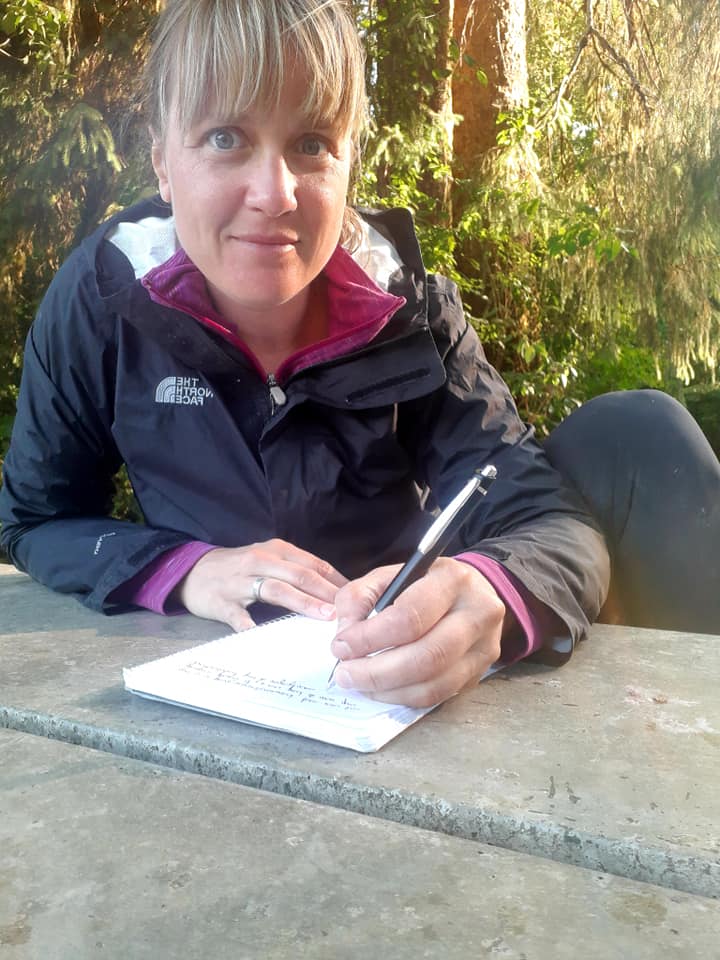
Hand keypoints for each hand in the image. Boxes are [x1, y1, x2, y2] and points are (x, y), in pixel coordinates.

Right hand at [174, 540, 346, 631]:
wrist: (192, 571)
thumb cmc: (239, 568)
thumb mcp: (269, 560)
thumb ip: (297, 572)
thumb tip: (335, 592)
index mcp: (277, 551)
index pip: (314, 565)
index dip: (338, 581)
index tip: (358, 598)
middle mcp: (261, 561)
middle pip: (300, 575)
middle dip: (327, 592)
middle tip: (350, 610)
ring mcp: (241, 581)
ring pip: (276, 590)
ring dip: (303, 603)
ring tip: (323, 616)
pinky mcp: (222, 602)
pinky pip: (238, 616)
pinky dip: (251, 625)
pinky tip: (265, 636)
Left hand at [330, 558, 504, 707]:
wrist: (473, 592)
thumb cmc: (425, 584)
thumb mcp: (390, 575)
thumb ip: (360, 598)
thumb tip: (345, 635)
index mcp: (452, 580)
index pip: (409, 616)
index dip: (370, 637)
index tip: (341, 646)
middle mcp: (477, 613)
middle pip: (426, 656)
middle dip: (377, 672)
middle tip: (345, 674)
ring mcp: (483, 647)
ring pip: (434, 683)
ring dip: (388, 690)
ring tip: (360, 684)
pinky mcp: (479, 672)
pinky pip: (439, 695)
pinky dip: (404, 697)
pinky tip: (383, 689)